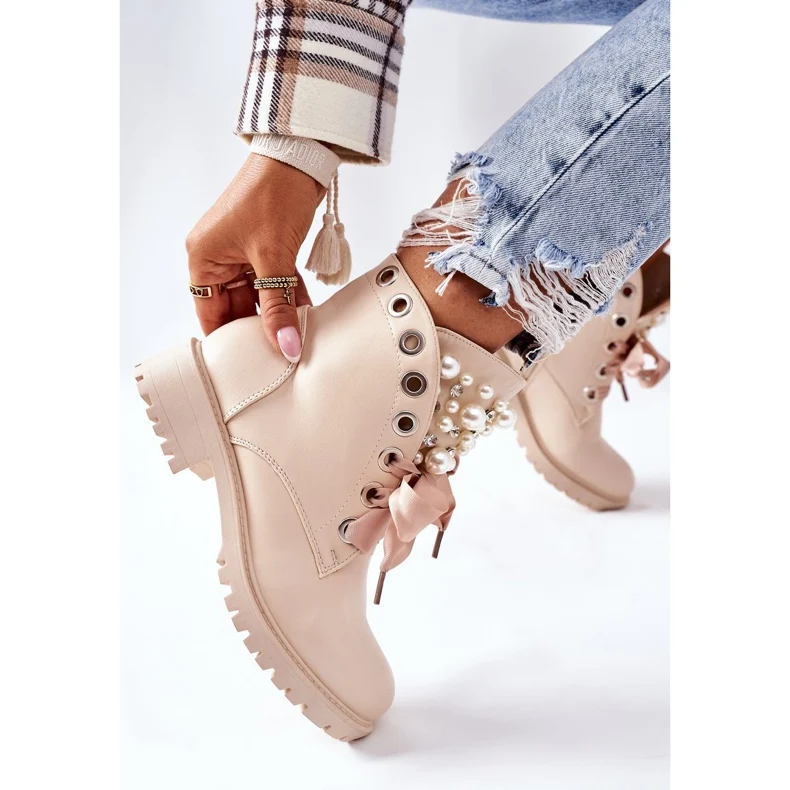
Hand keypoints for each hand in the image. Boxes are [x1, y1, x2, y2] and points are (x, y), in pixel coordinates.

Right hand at [186, 154, 324, 360]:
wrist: (299, 156)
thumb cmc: (273, 195)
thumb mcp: (273, 258)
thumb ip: (278, 306)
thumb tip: (285, 347)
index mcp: (203, 258)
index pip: (209, 313)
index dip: (227, 340)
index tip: (245, 367)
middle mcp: (218, 256)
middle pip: (235, 307)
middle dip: (258, 329)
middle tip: (278, 356)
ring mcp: (243, 252)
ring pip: (259, 296)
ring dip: (277, 314)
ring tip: (295, 340)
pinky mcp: (266, 247)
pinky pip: (274, 282)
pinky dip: (288, 296)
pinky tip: (306, 316)